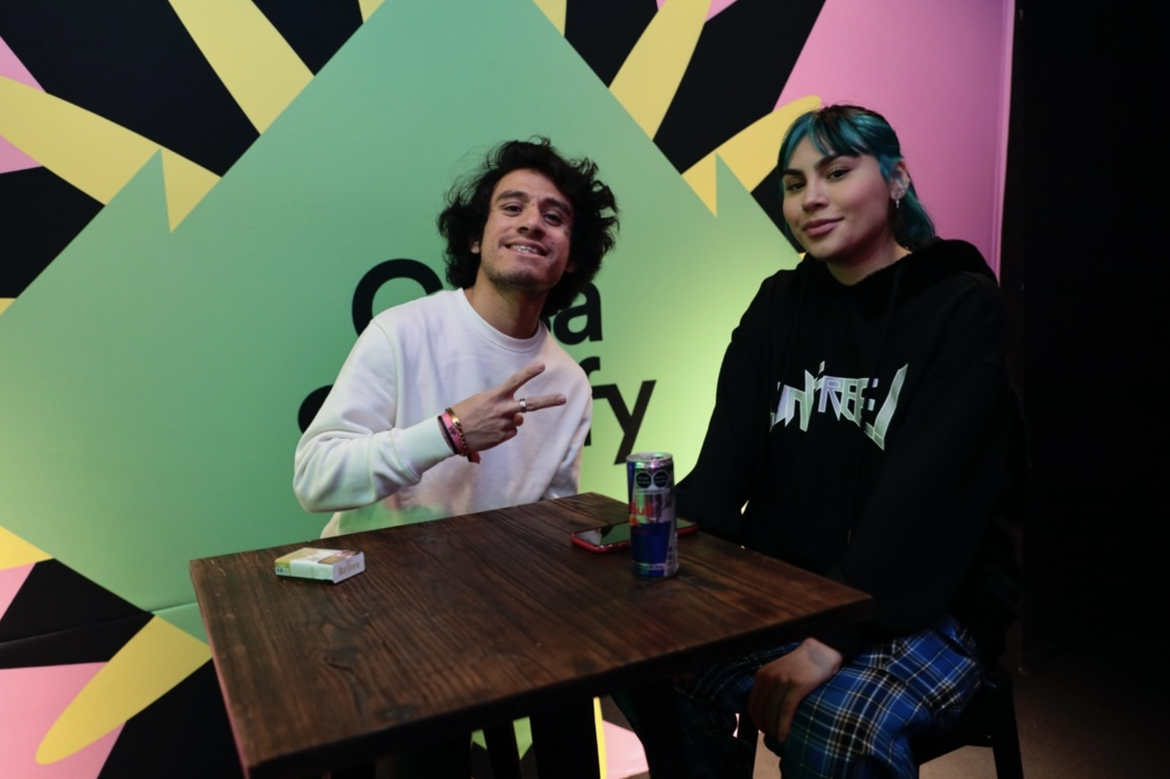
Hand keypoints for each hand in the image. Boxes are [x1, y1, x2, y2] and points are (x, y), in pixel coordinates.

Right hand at [450, 362, 565, 453]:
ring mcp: (505, 424)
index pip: (515, 381)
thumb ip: (501, 403)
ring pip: (518, 420)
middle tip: (563, 398)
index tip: (542, 365)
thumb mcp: (481, 400)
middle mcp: (503, 409)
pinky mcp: (503, 437)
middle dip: (549, 401)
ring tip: (491, 422)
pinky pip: (511, 432)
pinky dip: (504, 431)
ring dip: (510, 420)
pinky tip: (490, 431)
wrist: (452, 433)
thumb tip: (517, 413)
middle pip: (531, 404)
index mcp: (496, 396)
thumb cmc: (464, 412)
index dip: (529, 372)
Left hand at [747, 638, 842, 742]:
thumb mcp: (778, 672)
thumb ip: (770, 687)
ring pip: (771, 714)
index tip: (764, 731)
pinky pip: (785, 711)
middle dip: (764, 728)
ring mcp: (782, 682)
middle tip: (773, 738)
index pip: (752, 705)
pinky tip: (784, 737)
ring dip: (773, 730)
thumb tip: (765, 710)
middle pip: (760, 712)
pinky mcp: (796, 686)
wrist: (820, 650)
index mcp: (761, 675)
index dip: (756, 722)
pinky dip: (783, 727)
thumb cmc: (801, 664)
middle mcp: (768, 678)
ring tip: (779, 739)